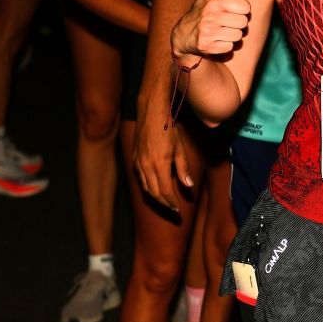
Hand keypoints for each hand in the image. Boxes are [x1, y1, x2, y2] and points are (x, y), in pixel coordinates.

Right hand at [135, 89, 193, 210]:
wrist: (151, 111)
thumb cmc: (168, 127)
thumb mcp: (180, 147)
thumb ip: (183, 168)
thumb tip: (188, 186)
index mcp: (159, 164)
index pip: (165, 191)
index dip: (172, 202)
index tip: (179, 209)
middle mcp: (145, 166)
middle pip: (154, 193)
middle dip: (165, 204)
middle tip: (174, 209)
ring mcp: (138, 162)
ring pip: (145, 187)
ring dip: (156, 197)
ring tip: (167, 201)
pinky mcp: (134, 158)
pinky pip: (140, 178)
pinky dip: (148, 186)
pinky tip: (156, 186)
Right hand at [171, 0, 250, 60]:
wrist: (182, 37)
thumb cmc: (200, 11)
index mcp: (214, 1)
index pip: (246, 7)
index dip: (240, 10)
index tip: (230, 11)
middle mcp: (210, 16)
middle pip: (243, 23)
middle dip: (237, 24)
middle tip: (225, 23)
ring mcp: (208, 32)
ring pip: (238, 36)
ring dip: (232, 36)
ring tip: (220, 32)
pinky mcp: (207, 47)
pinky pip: (230, 47)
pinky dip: (225, 47)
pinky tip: (216, 42)